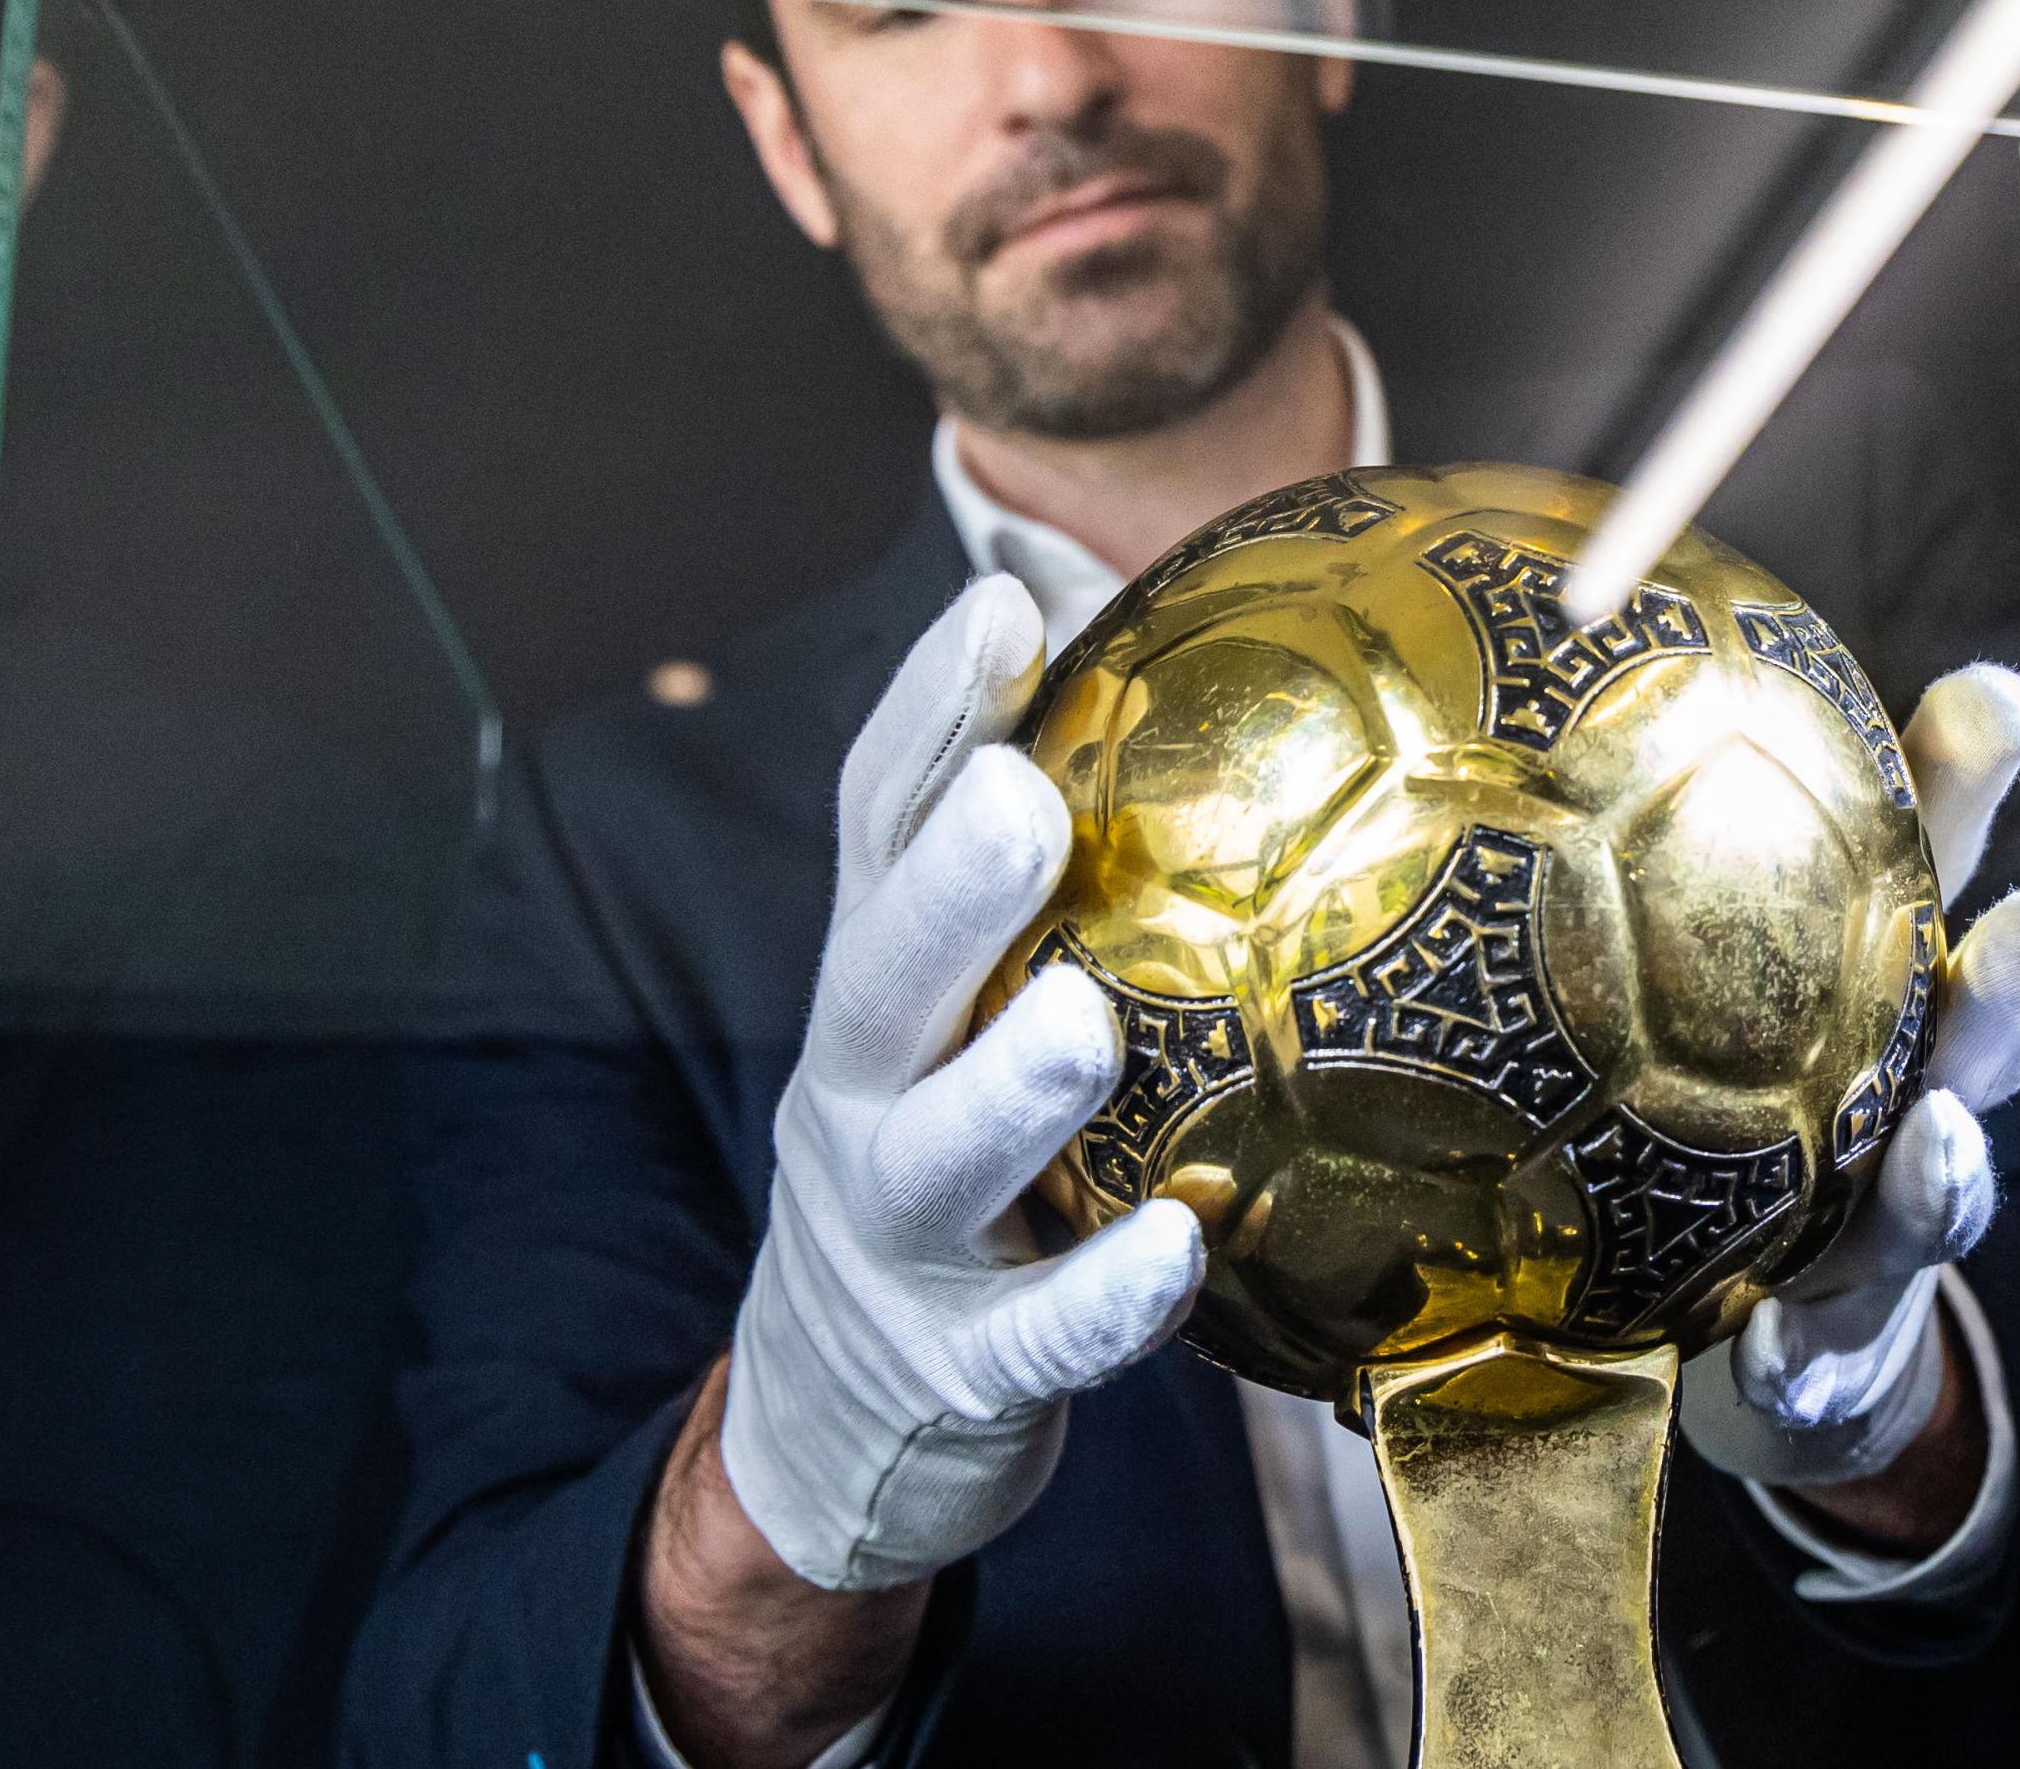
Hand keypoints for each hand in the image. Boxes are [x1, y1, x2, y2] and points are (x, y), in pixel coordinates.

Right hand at [717, 576, 1210, 1589]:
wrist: (842, 1426)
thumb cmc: (963, 1159)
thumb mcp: (970, 1006)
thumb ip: (1039, 846)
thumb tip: (1089, 593)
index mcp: (881, 987)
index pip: (879, 827)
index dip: (932, 713)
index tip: (1002, 601)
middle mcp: (863, 1092)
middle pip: (879, 974)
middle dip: (947, 884)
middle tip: (1021, 797)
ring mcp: (899, 1232)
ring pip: (938, 1154)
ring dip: (1008, 1088)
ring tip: (1082, 1021)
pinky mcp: (957, 1364)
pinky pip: (1035, 1332)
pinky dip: (1099, 1294)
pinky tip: (1178, 1248)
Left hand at [1677, 665, 2019, 1503]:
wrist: (1766, 1336)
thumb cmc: (1717, 1116)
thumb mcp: (1694, 981)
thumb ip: (1624, 855)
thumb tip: (1503, 667)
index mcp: (1883, 979)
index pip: (1943, 851)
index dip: (1977, 774)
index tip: (1991, 697)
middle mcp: (1914, 1090)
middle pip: (1989, 1022)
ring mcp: (1887, 1226)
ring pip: (1942, 1188)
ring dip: (1949, 1167)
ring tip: (1943, 1141)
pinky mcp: (1836, 1348)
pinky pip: (1820, 1354)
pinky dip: (1804, 1354)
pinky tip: (1774, 1355)